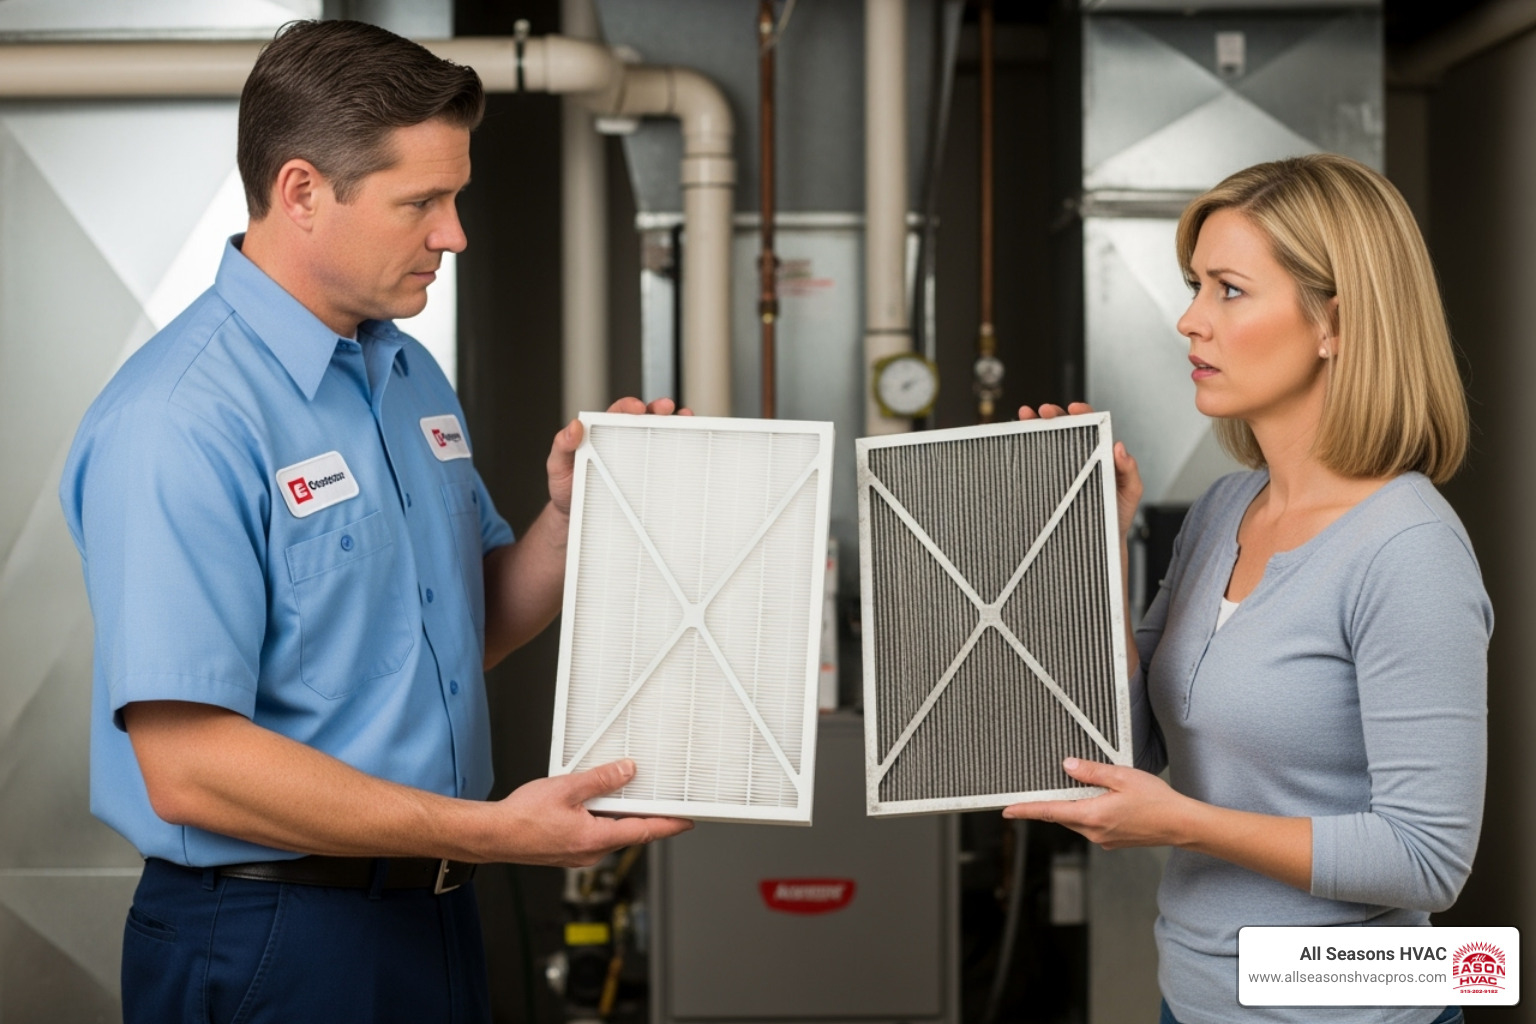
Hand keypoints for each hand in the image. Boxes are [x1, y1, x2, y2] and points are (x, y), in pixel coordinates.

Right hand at [491, 758, 692, 867]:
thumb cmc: (522, 818)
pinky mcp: (568, 851)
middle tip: (660, 800)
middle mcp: (590, 852)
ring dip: (619, 816)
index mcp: (595, 838)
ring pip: (610, 833)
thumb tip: (626, 771)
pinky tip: (594, 805)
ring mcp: (579, 854)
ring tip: (623, 794)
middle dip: (644, 816)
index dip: (669, 825)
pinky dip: (601, 820)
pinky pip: (594, 834)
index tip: (687, 821)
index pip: (644, 832)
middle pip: (629, 832)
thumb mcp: (566, 788)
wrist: (493, 835)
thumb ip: (600, 779)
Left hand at [547, 397, 690, 516]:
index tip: (637, 408)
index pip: (619, 412)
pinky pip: (663, 463)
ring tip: (684, 421)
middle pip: (646, 418)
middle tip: (666, 408)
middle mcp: (623, 441)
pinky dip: (678, 454)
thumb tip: (574, 426)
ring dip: (675, 425)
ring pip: (659, 436)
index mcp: (603, 433)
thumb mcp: (558, 467)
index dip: (629, 406)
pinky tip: (686, 452)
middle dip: (658, 409)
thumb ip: (561, 446)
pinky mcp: (646, 477)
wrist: (576, 518)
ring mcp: (637, 459)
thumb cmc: (568, 489)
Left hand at [1001, 757, 1187, 849]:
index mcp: (1092, 816)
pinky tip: (1100, 800)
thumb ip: (1091, 772)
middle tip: (1040, 788)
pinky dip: (1087, 812)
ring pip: (1076, 820)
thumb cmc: (1156, 800)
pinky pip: (1091, 825)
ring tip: (1080, 788)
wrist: (1181, 825)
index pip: (1050, 813)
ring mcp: (1103, 839)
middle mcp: (1094, 832)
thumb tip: (1067, 766)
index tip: (1006, 811)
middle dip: (1051, 804)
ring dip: (1072, 806)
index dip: (1026, 811)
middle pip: (1062, 816)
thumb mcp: (1122, 777)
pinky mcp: (1113, 840)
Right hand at [1017, 402, 1141, 539]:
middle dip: (1052, 415)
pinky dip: (1024, 451)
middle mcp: (1078, 459)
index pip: (1089, 427)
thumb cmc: (1117, 517)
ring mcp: (1061, 471)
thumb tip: (1120, 447)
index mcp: (1098, 455)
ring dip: (1033, 425)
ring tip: (1025, 417)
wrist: (1101, 543)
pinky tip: (1016, 442)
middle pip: (1064, 429)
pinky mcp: (1047, 485)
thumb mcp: (1131, 492)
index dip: (1081, 413)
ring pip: (1046, 442)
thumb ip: (1129, 470)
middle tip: (1044, 411)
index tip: (1074, 408)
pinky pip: (1035, 465)